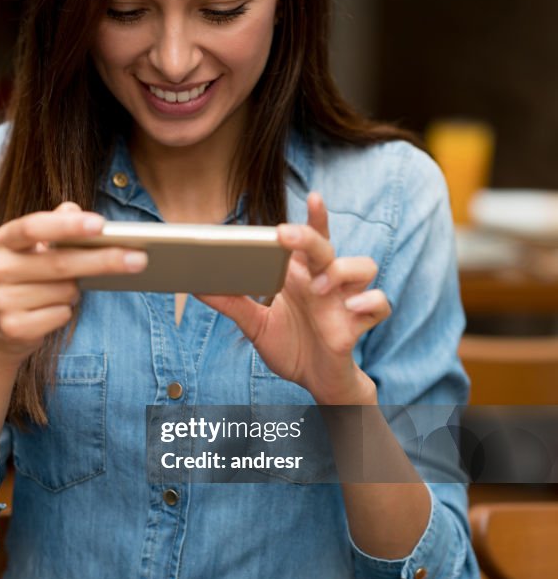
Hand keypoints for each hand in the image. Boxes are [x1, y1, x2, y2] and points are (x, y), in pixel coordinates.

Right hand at [0, 202, 147, 363]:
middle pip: (59, 263)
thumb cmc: (28, 279)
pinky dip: (66, 311)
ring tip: (69, 289)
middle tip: (139, 259)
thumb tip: (72, 207)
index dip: (67, 225)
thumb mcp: (35, 249)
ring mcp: (0, 300)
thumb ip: (55, 225)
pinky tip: (56, 310)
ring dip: (77, 291)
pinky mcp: (12, 327)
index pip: (34, 227)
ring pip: (64, 292)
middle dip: (103, 260)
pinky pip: (59, 315)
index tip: (101, 225)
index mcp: (3, 241)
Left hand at [196, 192, 389, 403]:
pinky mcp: (358, 324)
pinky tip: (352, 308)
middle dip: (310, 236)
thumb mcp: (255, 325)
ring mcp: (345, 301)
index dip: (316, 217)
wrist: (314, 382)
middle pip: (326, 247)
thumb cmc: (290, 346)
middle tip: (286, 235)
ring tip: (318, 288)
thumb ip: (231, 304)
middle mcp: (325, 281)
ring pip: (364, 266)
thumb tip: (198, 286)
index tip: (313, 196)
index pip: (311, 237)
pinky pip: (379, 303)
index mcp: (301, 275)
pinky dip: (370, 302)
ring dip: (342, 270)